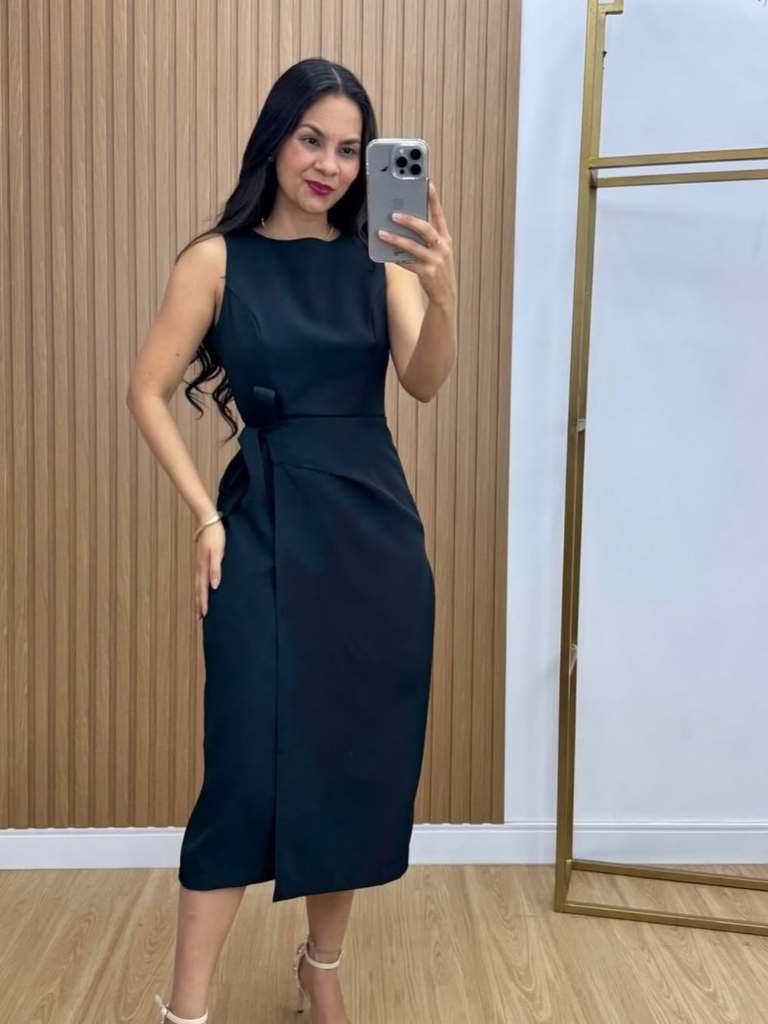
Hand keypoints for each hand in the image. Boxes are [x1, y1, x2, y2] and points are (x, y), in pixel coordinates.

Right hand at [196, 520, 224, 618]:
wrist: (208, 521)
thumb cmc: (215, 535)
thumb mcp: (217, 552)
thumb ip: (216, 569)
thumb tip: (214, 586)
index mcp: (204, 567)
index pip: (203, 589)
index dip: (203, 602)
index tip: (203, 615)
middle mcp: (200, 567)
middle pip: (198, 589)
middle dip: (198, 602)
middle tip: (199, 616)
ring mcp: (200, 563)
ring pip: (198, 583)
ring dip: (199, 595)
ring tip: (199, 605)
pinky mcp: (203, 559)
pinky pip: (200, 576)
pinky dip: (201, 585)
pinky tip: (204, 587)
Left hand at [377, 180, 455, 306]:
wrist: (445, 294)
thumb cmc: (438, 269)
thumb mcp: (437, 251)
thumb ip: (426, 238)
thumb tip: (405, 223)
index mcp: (445, 238)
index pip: (440, 215)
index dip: (434, 199)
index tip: (428, 184)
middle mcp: (442, 247)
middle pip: (426, 228)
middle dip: (410, 220)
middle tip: (394, 214)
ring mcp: (435, 261)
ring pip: (413, 246)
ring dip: (396, 239)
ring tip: (382, 233)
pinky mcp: (427, 273)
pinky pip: (408, 263)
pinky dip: (396, 258)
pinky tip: (386, 254)